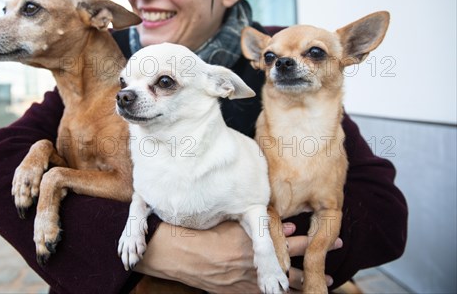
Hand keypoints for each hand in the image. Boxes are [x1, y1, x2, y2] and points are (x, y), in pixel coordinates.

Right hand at [135, 221, 342, 292]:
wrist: (175, 253)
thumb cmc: (199, 231)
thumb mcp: (230, 221)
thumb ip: (258, 224)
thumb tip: (287, 227)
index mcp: (252, 244)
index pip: (290, 245)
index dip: (313, 243)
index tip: (333, 238)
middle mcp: (251, 265)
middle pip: (291, 272)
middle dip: (313, 269)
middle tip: (331, 268)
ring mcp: (243, 282)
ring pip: (279, 289)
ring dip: (299, 286)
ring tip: (317, 287)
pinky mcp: (233, 292)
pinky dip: (274, 293)